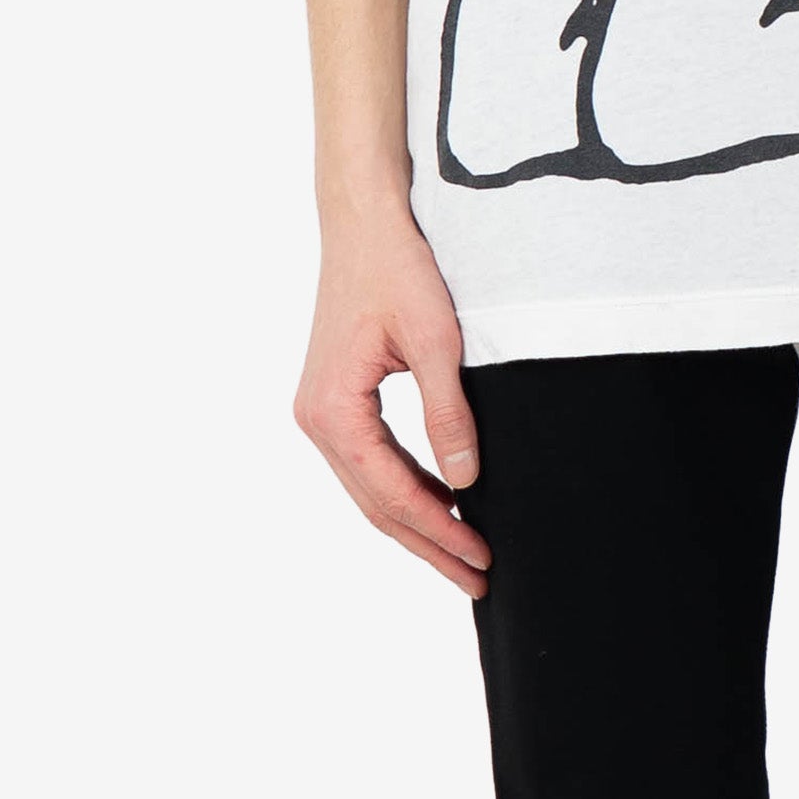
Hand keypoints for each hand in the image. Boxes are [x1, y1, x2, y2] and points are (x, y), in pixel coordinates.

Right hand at [293, 212, 492, 599]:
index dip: (439, 532)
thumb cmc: (396, 268)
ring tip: (465, 554)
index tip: (481, 558)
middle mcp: (316, 419)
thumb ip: (448, 411)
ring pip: (372, 488)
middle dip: (430, 544)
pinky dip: (406, 487)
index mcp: (332, 410)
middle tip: (479, 578)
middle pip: (376, 504)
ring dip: (419, 521)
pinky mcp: (336, 400)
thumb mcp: (434, 339)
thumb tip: (466, 479)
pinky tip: (441, 503)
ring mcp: (322, 411)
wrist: (364, 221)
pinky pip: (371, 461)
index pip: (389, 494)